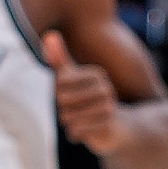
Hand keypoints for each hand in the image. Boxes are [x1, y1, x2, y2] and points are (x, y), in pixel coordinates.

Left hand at [45, 31, 124, 153]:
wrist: (117, 127)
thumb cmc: (90, 100)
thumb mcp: (73, 78)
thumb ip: (60, 58)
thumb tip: (49, 34)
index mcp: (97, 74)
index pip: (60, 81)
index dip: (58, 91)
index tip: (69, 95)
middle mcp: (105, 89)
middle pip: (62, 99)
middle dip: (62, 108)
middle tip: (74, 111)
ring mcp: (108, 108)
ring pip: (68, 116)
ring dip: (68, 122)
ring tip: (79, 121)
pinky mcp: (108, 127)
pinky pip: (76, 131)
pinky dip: (74, 134)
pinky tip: (82, 132)